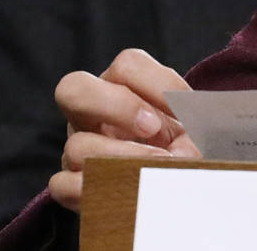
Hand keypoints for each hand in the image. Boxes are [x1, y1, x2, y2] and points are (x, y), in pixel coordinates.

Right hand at [48, 48, 201, 211]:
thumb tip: (188, 149)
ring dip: (120, 157)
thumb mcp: (191, 131)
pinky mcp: (70, 187)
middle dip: (118, 106)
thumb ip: (193, 128)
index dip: (158, 82)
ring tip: (156, 168)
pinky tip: (126, 191)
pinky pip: (62, 185)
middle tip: (154, 128)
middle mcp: (91, 114)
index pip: (127, 65)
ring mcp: (77, 149)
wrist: (171, 187)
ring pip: (76, 145)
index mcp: (121, 88)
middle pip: (75, 88)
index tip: (186, 108)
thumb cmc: (182, 149)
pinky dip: (93, 189)